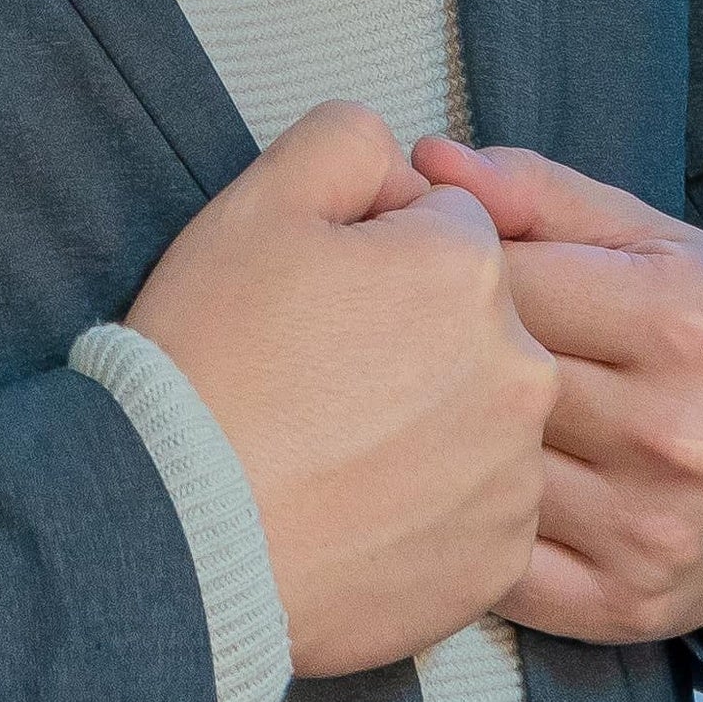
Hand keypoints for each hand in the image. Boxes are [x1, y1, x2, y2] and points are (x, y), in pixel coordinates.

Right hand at [123, 102, 559, 677]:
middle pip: (476, 321)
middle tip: (315, 371)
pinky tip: (353, 504)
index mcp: (469, 269)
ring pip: (480, 415)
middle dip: (412, 331)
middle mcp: (520, 372)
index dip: (376, 249)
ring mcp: (514, 477)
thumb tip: (403, 170)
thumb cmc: (214, 358)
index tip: (316, 294)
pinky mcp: (495, 561)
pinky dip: (428, 504)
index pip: (446, 223)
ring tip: (329, 444)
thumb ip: (349, 139)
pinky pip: (476, 507)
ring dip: (427, 417)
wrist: (182, 535)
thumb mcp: (258, 199)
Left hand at [409, 139, 702, 648]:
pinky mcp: (623, 605)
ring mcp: (649, 530)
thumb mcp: (649, 240)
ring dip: (436, 444)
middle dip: (431, 354)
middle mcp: (676, 434)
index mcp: (681, 325)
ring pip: (483, 473)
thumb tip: (429, 160)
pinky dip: (460, 528)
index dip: (444, 271)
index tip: (425, 274)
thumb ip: (535, 191)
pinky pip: (495, 567)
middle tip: (405, 344)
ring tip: (420, 413)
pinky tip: (451, 492)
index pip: (503, 281)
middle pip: (490, 380)